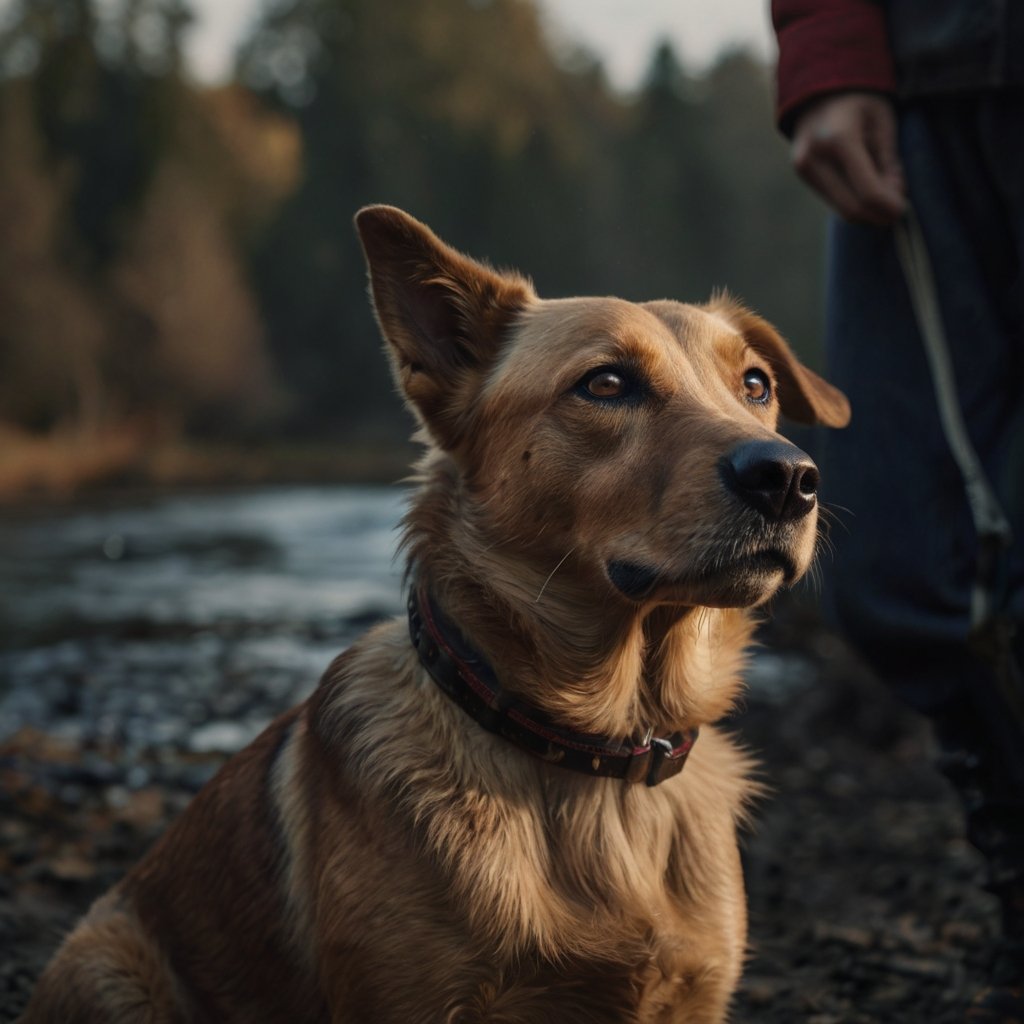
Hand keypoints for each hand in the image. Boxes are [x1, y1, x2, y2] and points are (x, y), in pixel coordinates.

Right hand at [790, 92, 905, 225]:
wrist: (820, 88)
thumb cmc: (859, 100)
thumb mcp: (883, 123)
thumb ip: (888, 162)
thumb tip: (894, 198)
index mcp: (839, 140)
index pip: (867, 191)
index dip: (889, 206)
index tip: (903, 210)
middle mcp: (815, 157)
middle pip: (851, 207)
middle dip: (877, 214)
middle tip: (897, 210)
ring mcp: (804, 167)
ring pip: (840, 208)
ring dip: (866, 211)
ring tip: (884, 197)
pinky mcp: (801, 173)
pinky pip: (832, 199)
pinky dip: (852, 201)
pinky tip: (865, 190)